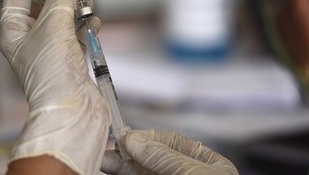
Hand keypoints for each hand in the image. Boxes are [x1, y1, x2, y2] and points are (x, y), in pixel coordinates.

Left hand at [0, 0, 109, 174]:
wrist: (71, 115)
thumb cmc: (52, 76)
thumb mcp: (55, 26)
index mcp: (13, 29)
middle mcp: (29, 37)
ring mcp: (49, 48)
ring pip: (63, 13)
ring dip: (77, 1)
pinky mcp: (68, 58)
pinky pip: (76, 31)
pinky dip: (85, 23)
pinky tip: (94, 22)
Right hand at [102, 130, 238, 174]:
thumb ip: (163, 157)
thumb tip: (134, 139)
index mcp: (208, 167)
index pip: (172, 143)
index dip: (147, 138)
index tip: (125, 137)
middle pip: (151, 160)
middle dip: (128, 154)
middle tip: (105, 150)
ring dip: (119, 168)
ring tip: (100, 161)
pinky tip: (109, 173)